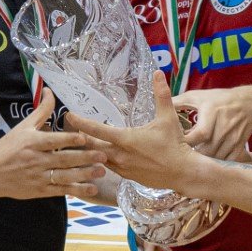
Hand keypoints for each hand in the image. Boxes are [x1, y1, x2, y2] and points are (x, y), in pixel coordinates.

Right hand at [0, 92, 105, 199]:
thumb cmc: (7, 147)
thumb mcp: (23, 127)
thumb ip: (40, 110)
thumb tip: (49, 90)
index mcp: (33, 143)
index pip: (53, 141)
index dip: (70, 139)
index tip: (85, 137)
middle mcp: (37, 160)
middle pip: (64, 159)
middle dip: (85, 157)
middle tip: (103, 155)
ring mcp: (39, 177)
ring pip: (65, 176)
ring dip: (84, 174)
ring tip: (101, 171)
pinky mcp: (40, 191)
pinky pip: (61, 191)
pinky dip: (77, 190)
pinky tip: (91, 189)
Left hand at [64, 72, 199, 192]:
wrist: (183, 173)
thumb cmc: (175, 144)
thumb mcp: (168, 117)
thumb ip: (161, 95)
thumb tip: (158, 73)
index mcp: (125, 140)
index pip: (96, 130)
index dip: (80, 122)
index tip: (68, 115)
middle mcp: (119, 155)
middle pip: (91, 146)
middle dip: (80, 137)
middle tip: (70, 128)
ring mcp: (122, 168)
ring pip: (98, 158)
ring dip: (89, 150)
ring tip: (80, 142)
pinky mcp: (126, 177)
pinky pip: (108, 168)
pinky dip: (101, 160)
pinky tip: (99, 155)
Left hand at [175, 89, 251, 159]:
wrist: (248, 104)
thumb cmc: (218, 99)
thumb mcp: (197, 96)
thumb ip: (178, 102)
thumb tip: (156, 105)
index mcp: (212, 112)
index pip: (199, 134)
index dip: (186, 142)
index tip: (175, 146)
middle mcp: (224, 126)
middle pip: (207, 150)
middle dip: (193, 156)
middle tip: (180, 159)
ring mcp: (233, 138)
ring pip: (216, 158)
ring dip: (203, 163)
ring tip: (190, 164)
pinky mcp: (239, 146)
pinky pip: (227, 161)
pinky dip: (216, 165)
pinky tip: (205, 165)